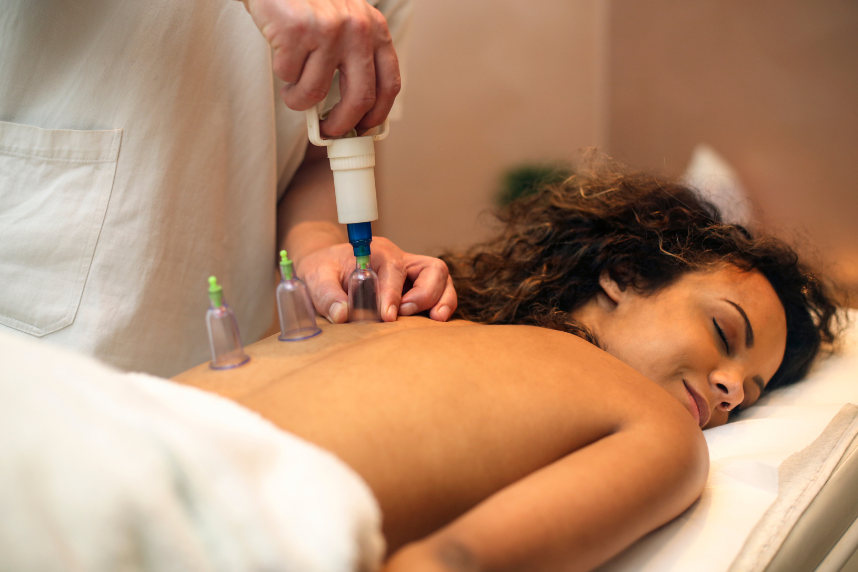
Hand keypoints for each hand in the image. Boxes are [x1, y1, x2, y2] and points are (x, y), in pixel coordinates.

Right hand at [244, 0, 400, 136]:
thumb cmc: (309, 3)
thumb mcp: (346, 23)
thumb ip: (355, 58)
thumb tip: (353, 114)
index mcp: (375, 29)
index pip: (389, 85)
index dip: (377, 115)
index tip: (363, 130)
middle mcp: (357, 29)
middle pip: (359, 99)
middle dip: (341, 124)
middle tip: (327, 131)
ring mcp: (328, 30)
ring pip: (314, 92)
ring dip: (298, 99)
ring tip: (292, 88)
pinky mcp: (297, 30)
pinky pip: (287, 75)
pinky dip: (282, 75)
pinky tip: (281, 56)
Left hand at [295, 237, 456, 323]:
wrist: (326, 267)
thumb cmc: (324, 269)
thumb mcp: (316, 277)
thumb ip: (327, 295)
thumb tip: (342, 315)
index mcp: (378, 252)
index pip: (395, 269)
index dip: (394, 293)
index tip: (388, 315)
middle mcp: (401, 260)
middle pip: (432, 269)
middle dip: (425, 294)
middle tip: (404, 314)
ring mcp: (411, 274)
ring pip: (442, 279)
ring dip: (441, 299)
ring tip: (434, 320)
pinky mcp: (415, 288)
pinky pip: (439, 293)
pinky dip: (442, 306)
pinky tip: (433, 322)